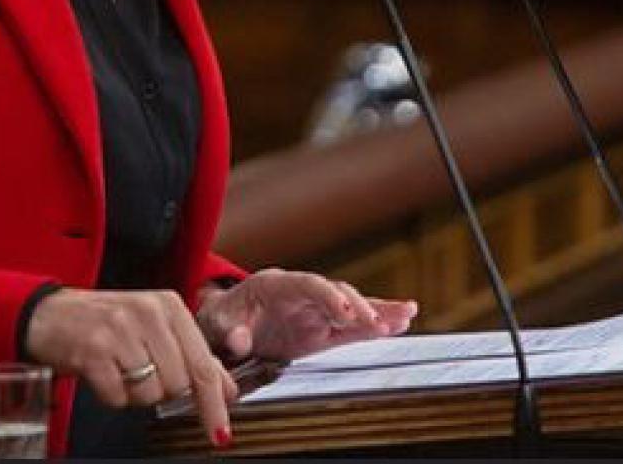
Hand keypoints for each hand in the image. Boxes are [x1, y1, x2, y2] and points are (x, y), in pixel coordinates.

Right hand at [23, 288, 238, 448]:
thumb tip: (227, 389)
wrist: (50, 314)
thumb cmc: (106, 322)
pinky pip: (118, 398)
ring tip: (120, 369)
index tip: (220, 430)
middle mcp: (147, 313)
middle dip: (162, 390)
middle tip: (140, 370)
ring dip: (135, 393)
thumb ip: (191, 354)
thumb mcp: (153, 327)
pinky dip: (112, 395)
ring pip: (150, 394)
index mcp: (168, 305)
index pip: (202, 363)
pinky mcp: (93, 351)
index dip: (214, 402)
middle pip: (178, 384)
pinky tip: (103, 374)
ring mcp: (119, 331)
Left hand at [196, 268, 417, 362]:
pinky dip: (375, 325)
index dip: (325, 294)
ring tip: (406, 314)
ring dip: (377, 311)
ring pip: (350, 307)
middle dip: (356, 306)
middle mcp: (301, 294)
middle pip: (335, 293)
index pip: (306, 284)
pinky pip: (352, 328)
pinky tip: (400, 323)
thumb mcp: (217, 324)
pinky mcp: (322, 330)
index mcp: (275, 285)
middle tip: (376, 324)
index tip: (341, 309)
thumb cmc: (220, 318)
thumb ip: (229, 330)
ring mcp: (314, 312)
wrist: (223, 325)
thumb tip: (238, 339)